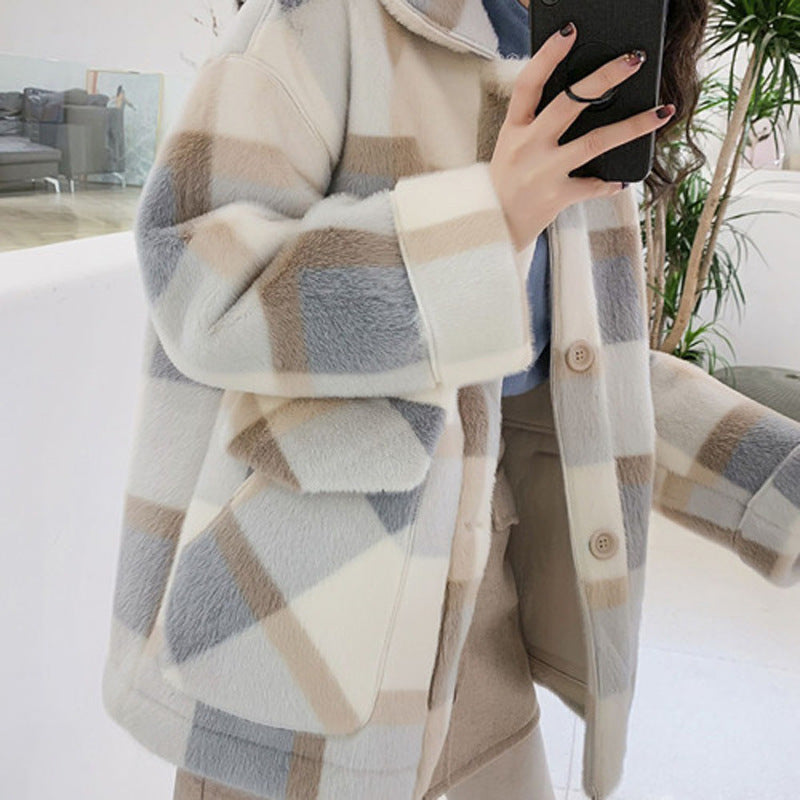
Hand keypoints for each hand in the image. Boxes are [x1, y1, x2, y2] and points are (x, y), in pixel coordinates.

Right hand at [489, 22, 675, 251]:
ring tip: (661, 112)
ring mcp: (542, 171)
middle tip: (634, 59)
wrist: (488, 230)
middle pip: (570, 103)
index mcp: (513, 129)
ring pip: (595, 141)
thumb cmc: (504, 186)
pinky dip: (610, 183)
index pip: (529, 84)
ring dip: (633, 126)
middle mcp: (527, 146)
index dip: (549, 55)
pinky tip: (622, 180)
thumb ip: (535, 125)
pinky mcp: (556, 197)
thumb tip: (577, 99)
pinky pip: (593, 185)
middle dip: (605, 77)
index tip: (571, 31)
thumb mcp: (509, 149)